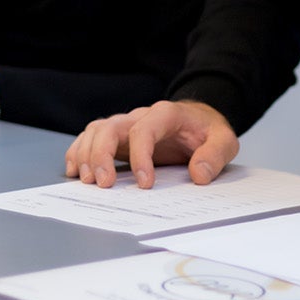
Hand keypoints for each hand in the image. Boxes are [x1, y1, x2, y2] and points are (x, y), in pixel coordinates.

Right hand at [64, 100, 238, 188]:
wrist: (199, 120)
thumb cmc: (208, 131)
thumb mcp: (225, 140)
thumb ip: (215, 155)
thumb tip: (199, 175)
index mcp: (166, 114)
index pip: (144, 129)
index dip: (140, 156)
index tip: (145, 184)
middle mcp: (140, 116)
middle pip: (110, 127)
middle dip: (101, 155)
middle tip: (104, 184)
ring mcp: (126, 125)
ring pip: (96, 130)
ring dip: (86, 154)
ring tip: (86, 181)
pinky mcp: (118, 137)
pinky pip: (91, 138)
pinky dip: (78, 152)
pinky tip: (74, 171)